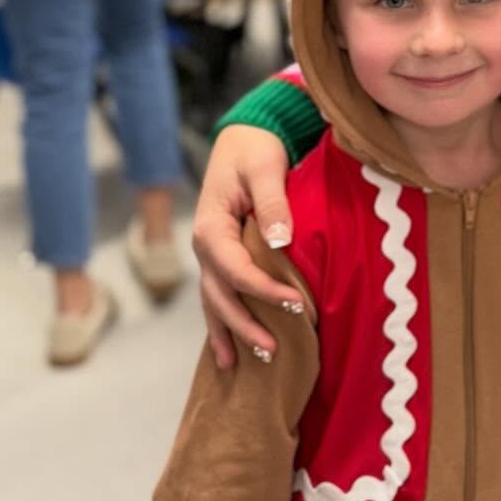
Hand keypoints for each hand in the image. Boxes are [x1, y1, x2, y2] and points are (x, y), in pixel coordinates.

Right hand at [192, 125, 300, 369]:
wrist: (243, 138)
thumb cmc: (256, 150)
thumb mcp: (265, 169)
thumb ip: (273, 204)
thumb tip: (281, 241)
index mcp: (212, 227)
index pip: (236, 269)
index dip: (264, 290)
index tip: (296, 303)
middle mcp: (205, 247)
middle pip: (220, 296)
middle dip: (245, 325)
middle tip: (274, 350)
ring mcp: (210, 255)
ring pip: (214, 302)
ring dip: (230, 333)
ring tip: (249, 363)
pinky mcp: (221, 258)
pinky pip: (219, 295)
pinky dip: (224, 323)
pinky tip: (231, 352)